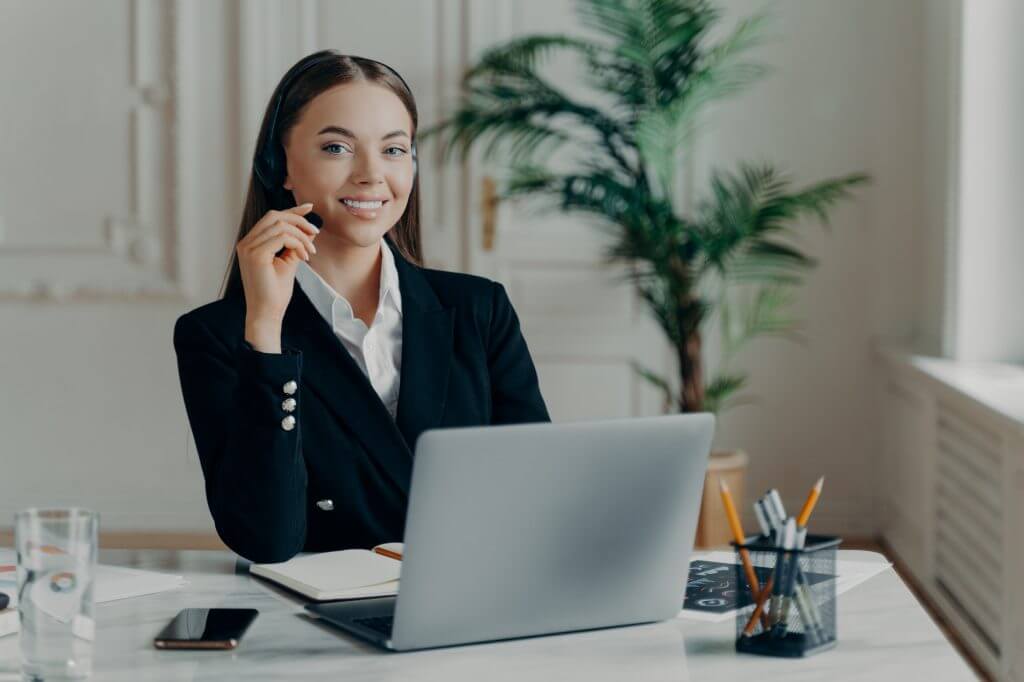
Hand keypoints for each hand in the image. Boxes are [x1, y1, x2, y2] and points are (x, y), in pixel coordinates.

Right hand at [237, 203, 319, 349]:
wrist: (267, 313)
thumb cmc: (275, 292)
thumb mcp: (288, 263)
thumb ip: (296, 244)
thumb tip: (310, 229)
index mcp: (251, 243)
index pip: (272, 218)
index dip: (292, 211)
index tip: (309, 207)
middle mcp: (246, 243)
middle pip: (275, 216)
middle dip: (299, 220)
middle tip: (315, 233)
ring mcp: (248, 248)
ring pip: (280, 225)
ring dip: (301, 236)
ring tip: (310, 251)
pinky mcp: (256, 255)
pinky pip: (282, 237)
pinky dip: (297, 244)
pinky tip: (304, 257)